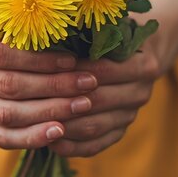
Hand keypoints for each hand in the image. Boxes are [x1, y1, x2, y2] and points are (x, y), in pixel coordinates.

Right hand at [0, 25, 99, 149]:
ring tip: (82, 106)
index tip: (73, 61)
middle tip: (88, 84)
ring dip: (49, 112)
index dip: (40, 60)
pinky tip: (59, 131)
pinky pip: (2, 138)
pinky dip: (32, 137)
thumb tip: (69, 27)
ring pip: (7, 114)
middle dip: (53, 86)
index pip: (2, 55)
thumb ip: (22, 22)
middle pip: (8, 86)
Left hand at [48, 39, 164, 156]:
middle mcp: (141, 93)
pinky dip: (71, 146)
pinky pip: (94, 145)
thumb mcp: (108, 30)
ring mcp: (131, 115)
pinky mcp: (120, 132)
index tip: (43, 69)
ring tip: (37, 122)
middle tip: (34, 100)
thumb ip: (87, 37)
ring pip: (95, 126)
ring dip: (65, 126)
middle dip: (65, 101)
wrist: (142, 54)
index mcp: (143, 65)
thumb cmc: (115, 35)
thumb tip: (50, 38)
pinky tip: (50, 142)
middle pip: (98, 101)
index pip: (103, 71)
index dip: (73, 71)